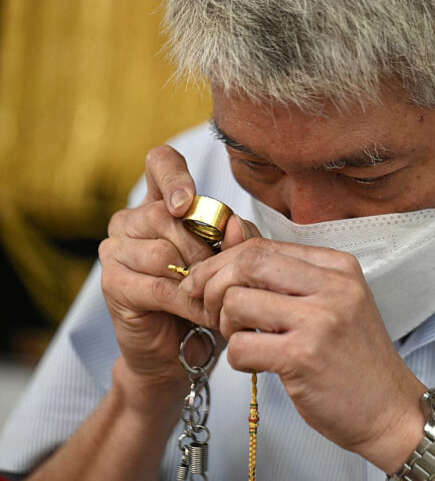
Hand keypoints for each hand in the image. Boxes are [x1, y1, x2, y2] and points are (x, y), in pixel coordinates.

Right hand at [98, 145, 248, 403]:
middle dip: (204, 248)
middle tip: (222, 276)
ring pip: (163, 250)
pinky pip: (159, 286)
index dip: (175, 175)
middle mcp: (131, 220)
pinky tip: (206, 316)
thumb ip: (238, 238)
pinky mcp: (113, 284)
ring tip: (216, 299)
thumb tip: (234, 223)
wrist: (182, 352)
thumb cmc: (209, 298)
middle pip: (167, 214)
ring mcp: (115, 250)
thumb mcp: (231, 263)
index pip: (160, 164)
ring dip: (199, 278)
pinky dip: (189, 303)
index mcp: (161, 204)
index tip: (187, 201)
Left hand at [181, 238, 427, 471]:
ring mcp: (320, 320)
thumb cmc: (355, 360)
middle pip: (248, 263)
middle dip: (213, 285)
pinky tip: (259, 364)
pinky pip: (241, 346)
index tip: (205, 283)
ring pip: (237, 302)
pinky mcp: (304, 357)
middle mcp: (333, 287)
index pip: (263, 246)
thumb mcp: (329, 302)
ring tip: (246, 340)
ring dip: (226, 326)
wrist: (390, 410)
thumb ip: (283, 271)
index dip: (223, 263)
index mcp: (339, 267)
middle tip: (209, 309)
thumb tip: (233, 233)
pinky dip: (238, 359)